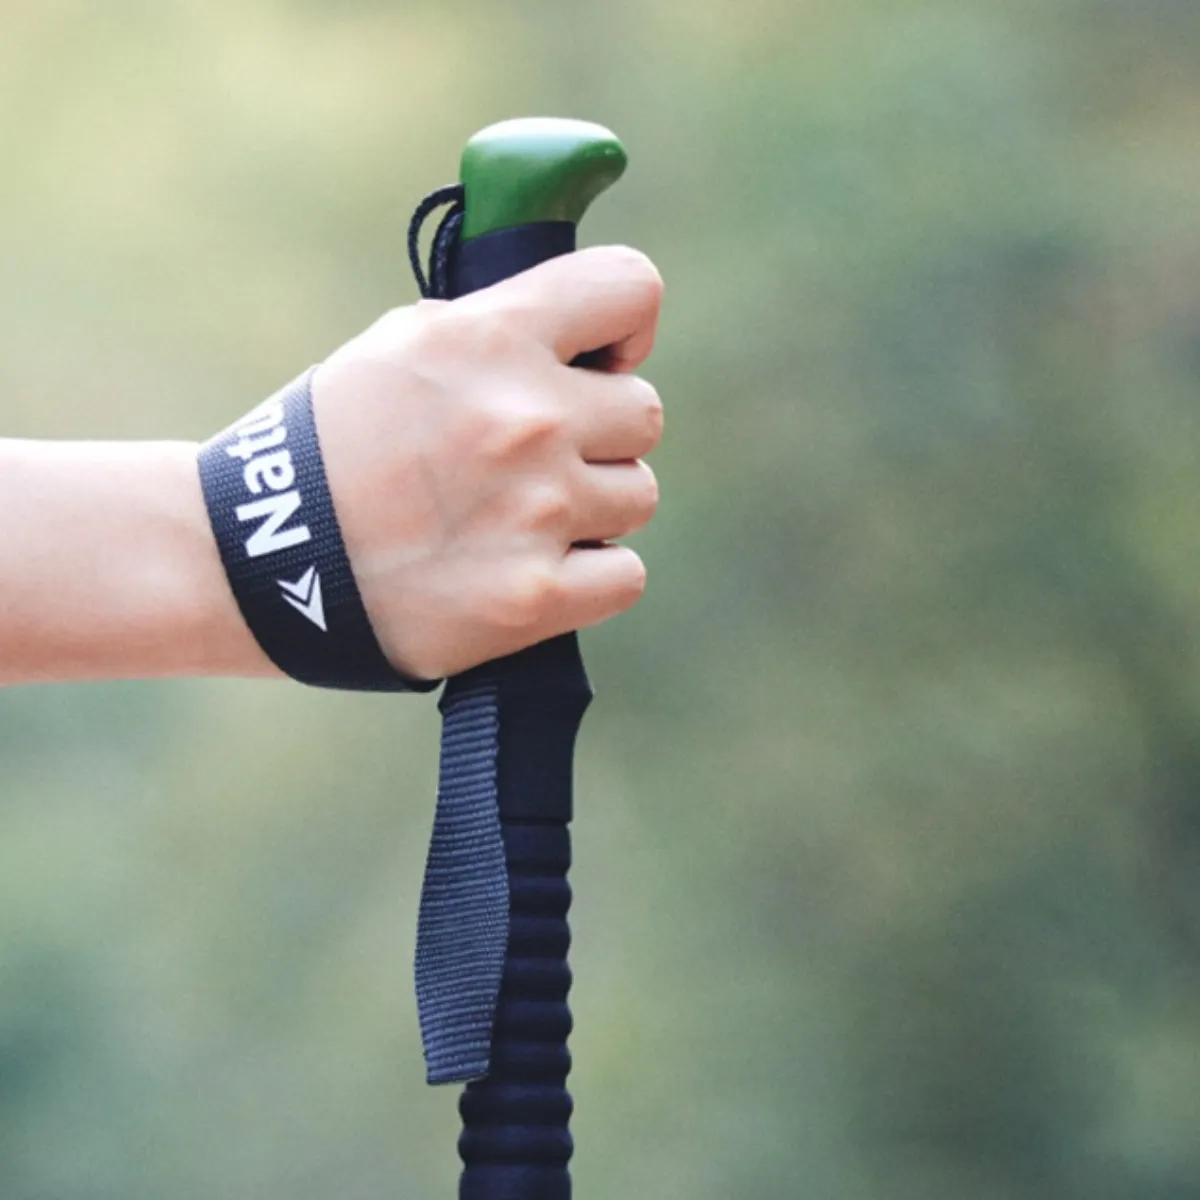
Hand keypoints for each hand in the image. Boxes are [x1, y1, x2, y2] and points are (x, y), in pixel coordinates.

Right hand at [311, 245, 664, 680]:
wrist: (256, 560)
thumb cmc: (328, 447)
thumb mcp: (400, 349)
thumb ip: (498, 328)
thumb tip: (583, 330)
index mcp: (492, 338)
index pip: (631, 289)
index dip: (627, 326)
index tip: (602, 358)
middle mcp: (527, 418)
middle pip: (643, 414)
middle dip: (599, 434)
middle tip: (535, 460)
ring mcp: (536, 511)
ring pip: (637, 496)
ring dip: (593, 507)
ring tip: (518, 518)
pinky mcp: (536, 596)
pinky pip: (625, 576)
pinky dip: (590, 577)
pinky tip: (532, 568)